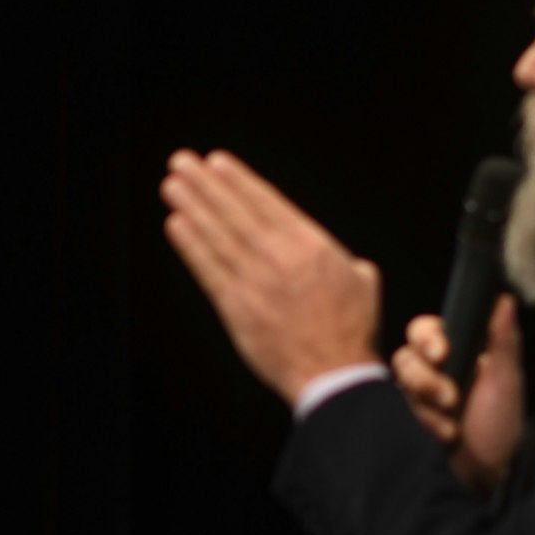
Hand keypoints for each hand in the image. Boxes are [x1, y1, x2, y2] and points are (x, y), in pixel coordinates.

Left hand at [160, 149, 381, 405]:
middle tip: (182, 162)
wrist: (335, 373)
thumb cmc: (352, 330)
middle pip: (236, 212)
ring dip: (193, 208)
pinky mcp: (237, 308)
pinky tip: (175, 225)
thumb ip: (343, 259)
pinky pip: (209, 270)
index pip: (267, 203)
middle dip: (207, 185)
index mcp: (313, 245)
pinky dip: (190, 246)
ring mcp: (256, 282)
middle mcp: (281, 258)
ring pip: (218, 236)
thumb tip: (339, 256)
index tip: (217, 162)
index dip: (238, 181)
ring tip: (172, 186)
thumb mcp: (362, 281)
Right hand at [392, 294, 523, 493]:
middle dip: (426, 378)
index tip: (442, 353)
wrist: (485, 479)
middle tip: (451, 398)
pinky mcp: (401, 423)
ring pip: (398, 385)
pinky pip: (392, 412)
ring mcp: (413, 401)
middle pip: (405, 357)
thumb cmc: (499, 430)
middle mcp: (429, 375)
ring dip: (426, 406)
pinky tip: (440, 437)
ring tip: (450, 426)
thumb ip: (503, 340)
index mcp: (454, 356)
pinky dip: (418, 424)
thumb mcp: (506, 382)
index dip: (427, 337)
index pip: (425, 331)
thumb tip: (505, 299)